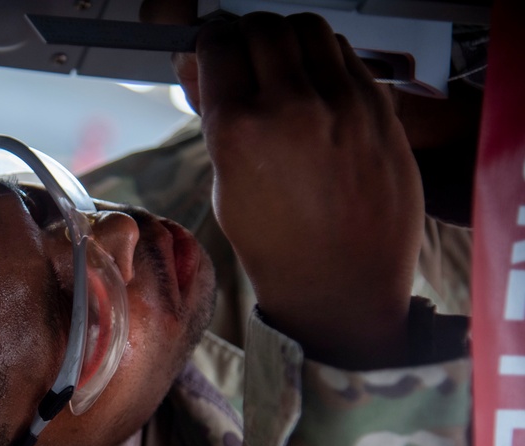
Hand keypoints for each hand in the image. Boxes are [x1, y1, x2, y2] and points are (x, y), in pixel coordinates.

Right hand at [183, 13, 423, 368]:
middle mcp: (292, 106)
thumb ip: (215, 117)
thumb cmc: (278, 246)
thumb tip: (201, 65)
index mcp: (240, 128)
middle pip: (262, 26)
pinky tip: (318, 87)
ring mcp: (342, 103)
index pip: (218, 42)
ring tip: (284, 67)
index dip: (211, 43)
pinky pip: (346, 54)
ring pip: (308, 28)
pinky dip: (326, 59)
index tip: (213, 50)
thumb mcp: (226, 183)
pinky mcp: (380, 108)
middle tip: (245, 57)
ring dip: (288, 38)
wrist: (340, 284)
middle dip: (246, 36)